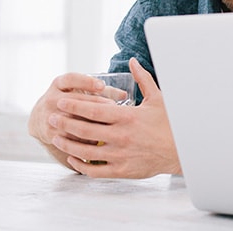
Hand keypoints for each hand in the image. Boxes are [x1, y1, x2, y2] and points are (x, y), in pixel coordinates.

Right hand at [28, 71, 107, 167]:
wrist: (41, 120)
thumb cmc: (69, 102)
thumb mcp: (78, 91)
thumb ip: (101, 91)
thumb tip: (124, 95)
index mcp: (59, 84)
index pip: (71, 79)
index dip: (86, 82)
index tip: (101, 85)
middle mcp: (51, 98)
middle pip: (74, 101)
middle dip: (95, 105)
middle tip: (113, 109)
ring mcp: (49, 116)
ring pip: (72, 121)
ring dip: (91, 123)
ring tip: (108, 125)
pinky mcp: (50, 133)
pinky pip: (70, 137)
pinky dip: (85, 139)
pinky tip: (99, 140)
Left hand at [49, 58, 181, 178]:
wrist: (182, 150)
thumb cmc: (169, 123)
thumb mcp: (157, 98)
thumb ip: (142, 79)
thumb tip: (132, 61)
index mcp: (127, 117)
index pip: (93, 110)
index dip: (74, 106)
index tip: (61, 102)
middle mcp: (121, 136)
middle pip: (84, 130)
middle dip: (64, 123)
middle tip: (50, 117)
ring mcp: (120, 155)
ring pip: (86, 151)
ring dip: (67, 144)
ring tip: (55, 137)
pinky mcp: (122, 170)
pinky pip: (95, 170)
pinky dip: (81, 165)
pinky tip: (72, 159)